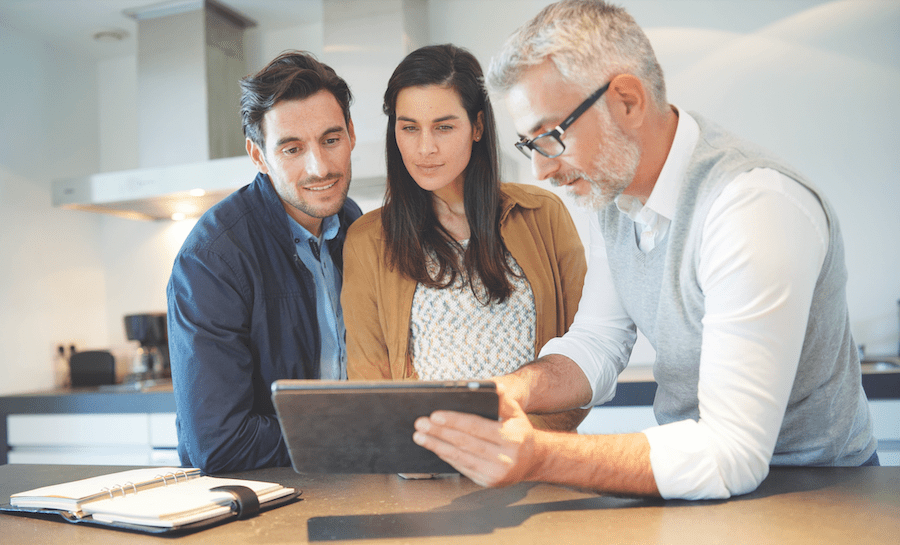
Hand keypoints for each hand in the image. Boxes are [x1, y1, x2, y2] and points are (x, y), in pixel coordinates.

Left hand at [412, 383, 538, 487]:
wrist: (532, 460)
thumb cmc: (519, 432)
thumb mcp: (516, 413)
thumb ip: (503, 400)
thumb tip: (491, 387)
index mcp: (512, 438)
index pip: (476, 427)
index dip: (454, 421)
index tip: (434, 415)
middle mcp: (505, 459)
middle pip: (464, 443)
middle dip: (439, 433)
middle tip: (420, 424)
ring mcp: (496, 474)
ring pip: (460, 457)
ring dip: (437, 446)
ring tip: (420, 436)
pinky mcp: (487, 482)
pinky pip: (462, 467)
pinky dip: (446, 456)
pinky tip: (435, 447)